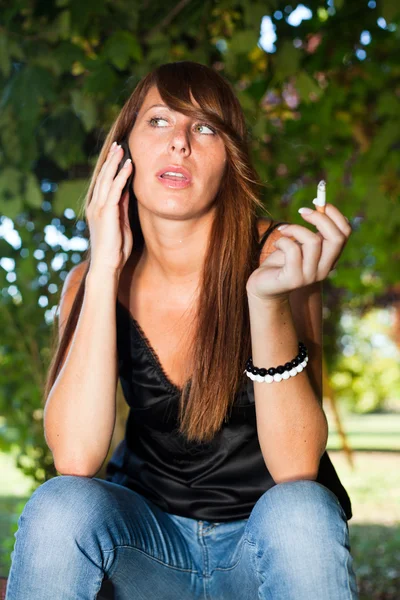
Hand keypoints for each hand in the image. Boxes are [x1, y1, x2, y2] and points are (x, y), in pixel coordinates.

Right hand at [86, 142, 133, 276]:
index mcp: (98, 208)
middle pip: (103, 177)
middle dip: (111, 160)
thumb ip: (123, 207)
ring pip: (107, 180)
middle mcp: (95, 205)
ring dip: (115, 163)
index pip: (104, 183)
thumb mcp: (122, 224)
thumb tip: (128, 192)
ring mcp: (99, 208)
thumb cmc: (116, 250)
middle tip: (118, 146)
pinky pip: (115, 190)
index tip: (117, 155)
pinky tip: (129, 166)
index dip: (110, 168)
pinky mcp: (107, 212)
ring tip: (122, 149)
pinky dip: (122, 176)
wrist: (107, 265)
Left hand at [246, 203, 351, 301]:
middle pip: (336, 238)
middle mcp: (324, 269)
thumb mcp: (301, 243)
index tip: (318, 203)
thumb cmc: (282, 261)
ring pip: (313, 241)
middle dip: (319, 218)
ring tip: (283, 230)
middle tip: (302, 211)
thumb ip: (313, 230)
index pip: (345, 233)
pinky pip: (293, 250)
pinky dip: (283, 240)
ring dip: (295, 228)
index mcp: (330, 258)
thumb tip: (321, 205)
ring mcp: (310, 276)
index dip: (335, 214)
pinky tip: (277, 243)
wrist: (264, 286)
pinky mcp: (294, 279)